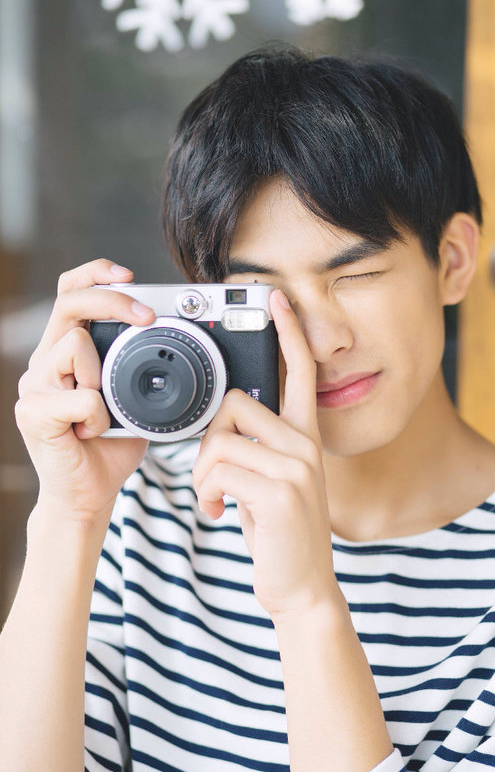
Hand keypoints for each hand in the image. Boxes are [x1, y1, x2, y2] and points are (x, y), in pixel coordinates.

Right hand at [15, 259, 153, 525]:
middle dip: (112, 301)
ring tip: (103, 410)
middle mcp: (44, 362)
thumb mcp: (135, 400)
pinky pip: (81, 397)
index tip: (130, 276)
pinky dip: (99, 417)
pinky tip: (92, 433)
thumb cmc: (109, 448)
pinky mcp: (34, 413)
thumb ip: (141, 370)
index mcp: (65, 353)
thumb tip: (182, 346)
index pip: (70, 293)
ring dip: (102, 376)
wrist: (87, 496)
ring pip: (74, 345)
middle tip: (146, 317)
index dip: (95, 275)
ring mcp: (34, 386)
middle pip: (69, 303)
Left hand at [192, 289, 337, 617]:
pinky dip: (207, 494)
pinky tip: (221, 513)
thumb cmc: (279, 530)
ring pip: (220, 440)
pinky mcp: (279, 492)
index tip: (276, 298)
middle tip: (213, 478)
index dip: (289, 333)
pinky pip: (218, 471)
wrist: (302, 586)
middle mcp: (305, 445)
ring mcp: (296, 467)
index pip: (299, 372)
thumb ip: (257, 445)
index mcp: (304, 437)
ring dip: (203, 474)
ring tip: (216, 498)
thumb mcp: (272, 480)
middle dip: (209, 442)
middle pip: (235, 405)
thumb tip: (223, 425)